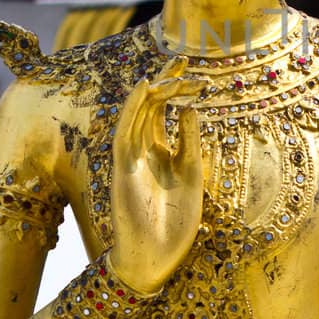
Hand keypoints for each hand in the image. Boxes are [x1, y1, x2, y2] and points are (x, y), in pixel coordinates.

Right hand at [109, 59, 203, 293]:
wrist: (154, 258)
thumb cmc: (173, 224)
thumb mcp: (191, 175)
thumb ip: (189, 142)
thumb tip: (191, 108)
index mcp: (161, 153)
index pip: (165, 112)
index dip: (177, 90)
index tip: (195, 72)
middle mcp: (144, 151)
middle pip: (151, 107)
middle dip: (166, 83)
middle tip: (183, 60)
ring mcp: (132, 158)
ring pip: (139, 114)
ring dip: (156, 90)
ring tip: (172, 69)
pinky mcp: (122, 169)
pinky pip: (125, 132)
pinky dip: (133, 109)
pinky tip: (144, 88)